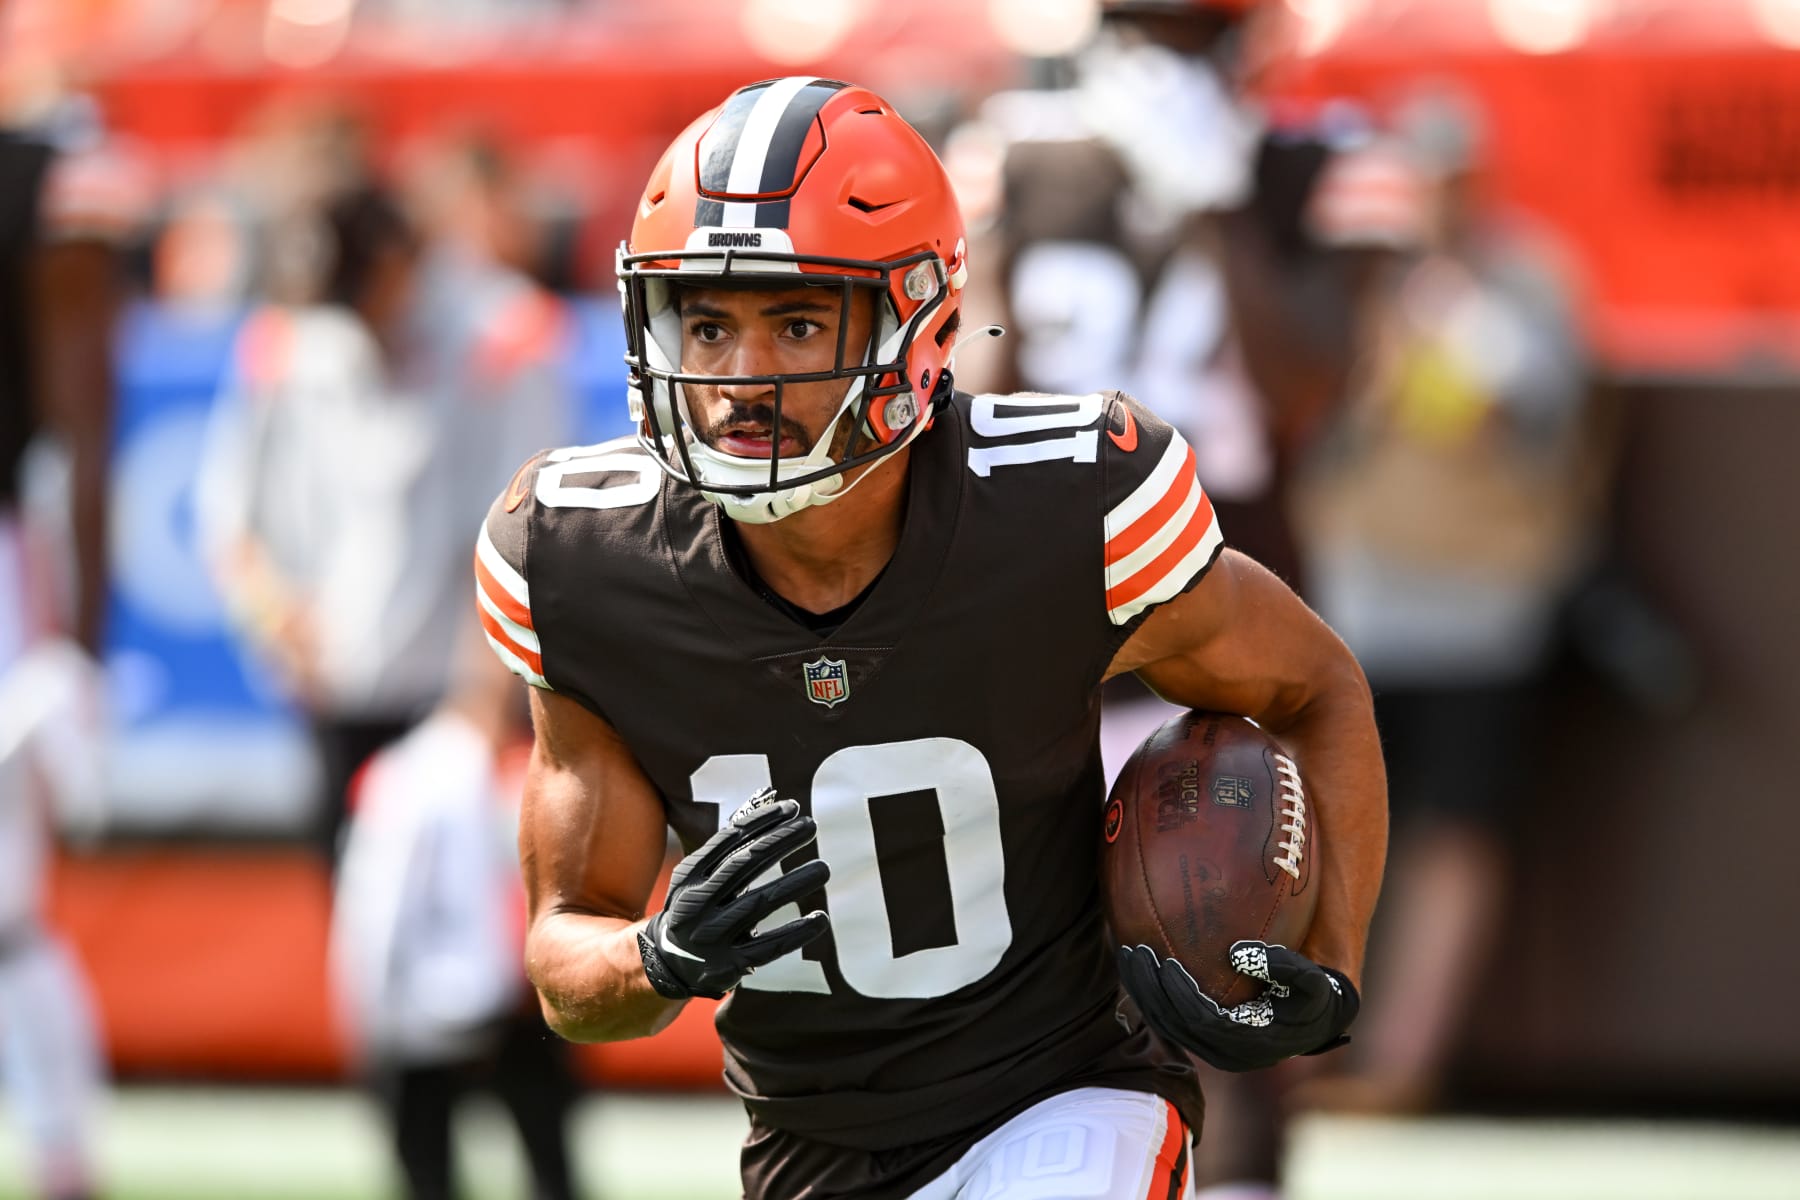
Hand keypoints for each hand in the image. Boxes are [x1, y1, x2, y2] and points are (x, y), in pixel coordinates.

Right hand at [638, 790, 829, 999]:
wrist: (667, 963)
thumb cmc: (696, 906)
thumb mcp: (698, 877)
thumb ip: (728, 849)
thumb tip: (768, 810)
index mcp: (689, 876)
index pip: (728, 839)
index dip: (762, 821)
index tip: (793, 807)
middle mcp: (696, 903)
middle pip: (744, 865)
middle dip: (780, 841)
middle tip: (811, 826)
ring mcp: (711, 935)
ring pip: (759, 903)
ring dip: (794, 884)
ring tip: (823, 868)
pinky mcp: (728, 964)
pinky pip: (768, 947)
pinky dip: (796, 933)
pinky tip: (820, 918)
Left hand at [1117, 940, 1358, 1072]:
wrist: (1314, 1021)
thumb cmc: (1313, 997)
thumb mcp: (1311, 981)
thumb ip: (1284, 966)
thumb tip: (1238, 952)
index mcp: (1247, 1042)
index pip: (1202, 1019)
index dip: (1180, 993)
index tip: (1165, 962)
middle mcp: (1225, 1054)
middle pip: (1175, 1024)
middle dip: (1150, 989)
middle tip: (1134, 952)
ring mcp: (1211, 1050)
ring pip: (1166, 1024)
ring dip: (1143, 991)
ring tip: (1128, 955)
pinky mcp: (1203, 1041)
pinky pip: (1169, 1020)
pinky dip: (1152, 995)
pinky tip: (1139, 966)